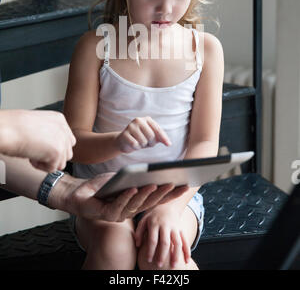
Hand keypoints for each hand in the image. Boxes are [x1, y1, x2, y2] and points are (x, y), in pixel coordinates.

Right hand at [0, 110, 75, 171]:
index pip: (66, 140)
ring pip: (61, 162)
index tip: (39, 145)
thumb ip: (50, 134)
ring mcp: (62, 140)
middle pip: (67, 152)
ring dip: (46, 162)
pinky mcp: (57, 152)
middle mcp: (63, 128)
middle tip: (36, 151)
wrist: (6, 129)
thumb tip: (51, 148)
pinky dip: (40, 167)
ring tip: (32, 153)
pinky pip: (52, 169)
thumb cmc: (13, 126)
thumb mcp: (37, 125)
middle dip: (53, 156)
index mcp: (59, 119)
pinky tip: (30, 156)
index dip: (52, 147)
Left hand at [51, 173, 188, 222]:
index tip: (185, 184)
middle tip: (175, 182)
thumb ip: (136, 178)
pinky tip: (133, 188)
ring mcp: (118, 214)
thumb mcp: (123, 177)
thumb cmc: (102, 185)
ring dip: (146, 194)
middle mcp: (129, 211)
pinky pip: (118, 205)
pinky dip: (126, 196)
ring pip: (135, 205)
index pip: (157, 198)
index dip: (171, 193)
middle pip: (150, 203)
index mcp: (136, 203)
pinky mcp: (105, 214)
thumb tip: (154, 172)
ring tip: (155, 183)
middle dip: (163, 193)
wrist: (77, 191)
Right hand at [116, 116, 171, 153]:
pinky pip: (135, 144)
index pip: (158, 129)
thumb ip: (160, 138)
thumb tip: (168, 143)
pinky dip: (136, 147)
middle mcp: (139, 120)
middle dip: (150, 143)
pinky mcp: (125, 134)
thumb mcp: (151, 137)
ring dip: (142, 145)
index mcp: (147, 119)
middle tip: (146, 143)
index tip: (169, 145)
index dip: (164, 138)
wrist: (124, 141)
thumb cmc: (140, 138)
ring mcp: (131, 126)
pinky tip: (133, 144)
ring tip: (138, 142)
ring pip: (143, 141)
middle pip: (151, 136)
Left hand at [135, 206, 190, 267]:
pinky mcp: (181, 230)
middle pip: (165, 242)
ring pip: (178, 242)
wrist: (168, 205)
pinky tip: (187, 261)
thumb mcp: (144, 220)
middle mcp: (166, 226)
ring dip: (176, 255)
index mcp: (155, 224)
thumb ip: (139, 231)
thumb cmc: (153, 216)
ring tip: (174, 266)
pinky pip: (185, 241)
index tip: (148, 260)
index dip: (150, 250)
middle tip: (159, 265)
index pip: (153, 239)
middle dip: (162, 255)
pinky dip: (187, 251)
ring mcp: (175, 228)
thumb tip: (137, 244)